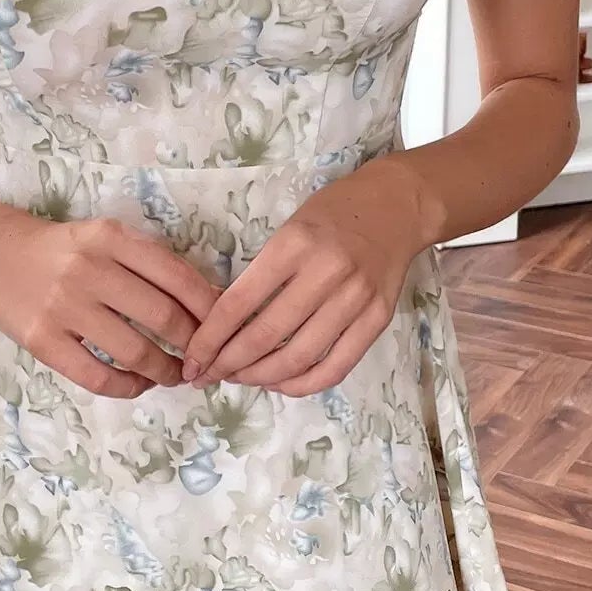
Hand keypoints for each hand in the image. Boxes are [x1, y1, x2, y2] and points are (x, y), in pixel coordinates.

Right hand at [0, 203, 222, 397]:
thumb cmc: (59, 249)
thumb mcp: (104, 239)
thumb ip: (149, 265)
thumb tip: (207, 303)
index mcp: (112, 238)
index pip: (179, 278)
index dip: (210, 311)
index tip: (224, 330)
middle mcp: (90, 269)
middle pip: (164, 318)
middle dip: (195, 347)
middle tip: (204, 361)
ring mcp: (64, 307)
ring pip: (135, 351)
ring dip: (166, 371)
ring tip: (175, 376)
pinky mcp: (42, 340)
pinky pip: (97, 376)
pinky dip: (127, 387)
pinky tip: (137, 384)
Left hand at [179, 160, 432, 394]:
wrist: (398, 206)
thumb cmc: (333, 213)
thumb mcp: (289, 228)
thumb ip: (261, 272)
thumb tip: (220, 324)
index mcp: (293, 244)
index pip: (238, 303)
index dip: (209, 339)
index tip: (193, 359)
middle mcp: (325, 273)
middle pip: (265, 336)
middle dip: (229, 364)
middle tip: (209, 375)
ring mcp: (356, 299)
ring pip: (298, 357)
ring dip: (261, 377)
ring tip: (241, 378)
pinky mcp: (378, 319)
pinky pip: (335, 367)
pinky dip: (302, 384)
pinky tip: (281, 383)